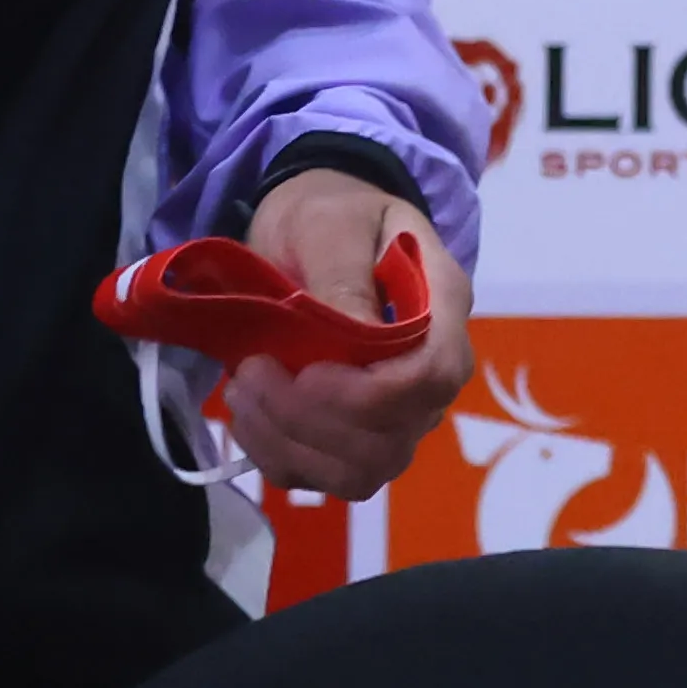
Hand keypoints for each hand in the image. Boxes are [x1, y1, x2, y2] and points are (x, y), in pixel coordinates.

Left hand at [224, 166, 474, 499]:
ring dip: (289, 444)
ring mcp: (396, 409)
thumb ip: (343, 276)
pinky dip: (276, 456)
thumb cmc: (329, 210)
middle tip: (253, 373)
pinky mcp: (353, 432)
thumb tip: (352, 340)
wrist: (313, 222)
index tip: (303, 372)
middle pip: (394, 440)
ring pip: (361, 472)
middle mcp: (430, 370)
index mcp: (441, 307)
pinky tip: (251, 411)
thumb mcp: (331, 222)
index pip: (432, 377)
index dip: (366, 395)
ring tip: (245, 390)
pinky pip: (322, 477)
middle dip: (312, 423)